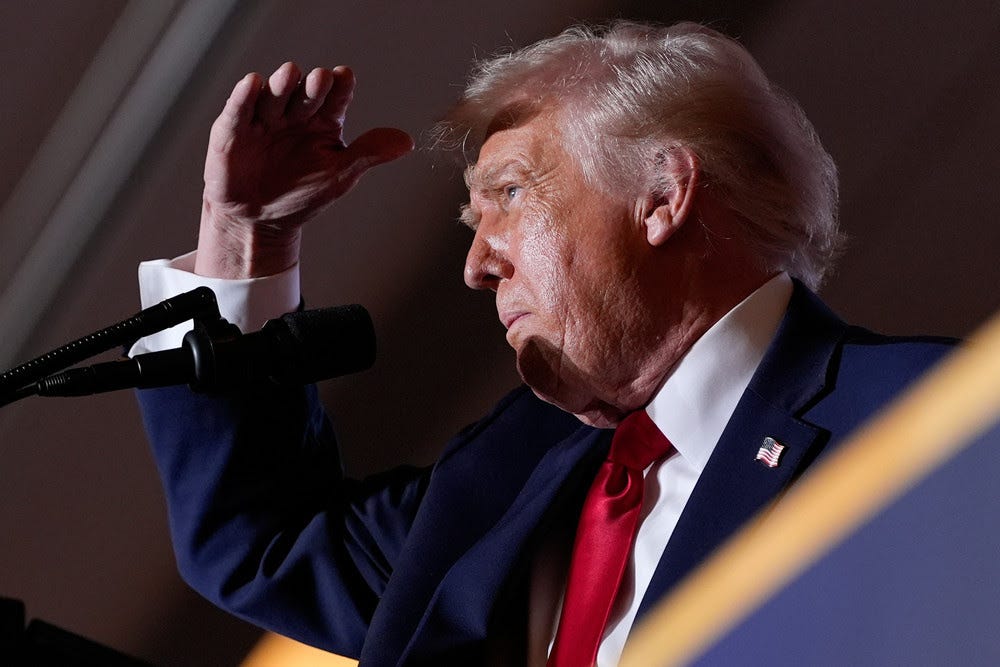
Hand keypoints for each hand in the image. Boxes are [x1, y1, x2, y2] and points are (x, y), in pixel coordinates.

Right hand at [196, 62, 413, 277]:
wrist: (259, 221)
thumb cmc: (302, 194)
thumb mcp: (340, 175)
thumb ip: (369, 153)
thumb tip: (407, 141)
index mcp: (324, 122)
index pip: (335, 99)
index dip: (339, 88)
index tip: (345, 77)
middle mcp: (295, 114)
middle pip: (305, 93)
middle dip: (313, 86)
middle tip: (322, 78)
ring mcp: (265, 119)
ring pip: (274, 95)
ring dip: (282, 84)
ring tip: (290, 74)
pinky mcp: (233, 129)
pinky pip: (239, 109)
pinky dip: (245, 97)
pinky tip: (254, 83)